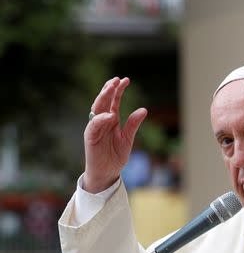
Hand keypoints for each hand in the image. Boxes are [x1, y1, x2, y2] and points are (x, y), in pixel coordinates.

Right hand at [84, 77, 147, 192]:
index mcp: (111, 120)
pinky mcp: (90, 137)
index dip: (118, 90)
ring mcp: (95, 128)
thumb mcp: (128, 139)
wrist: (107, 173)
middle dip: (109, 89)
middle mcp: (101, 121)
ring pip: (97, 109)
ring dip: (103, 98)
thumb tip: (144, 109)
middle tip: (117, 80)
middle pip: (103, 101)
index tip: (125, 80)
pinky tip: (110, 115)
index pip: (113, 101)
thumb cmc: (115, 156)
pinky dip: (101, 119)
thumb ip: (133, 125)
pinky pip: (94, 126)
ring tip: (111, 88)